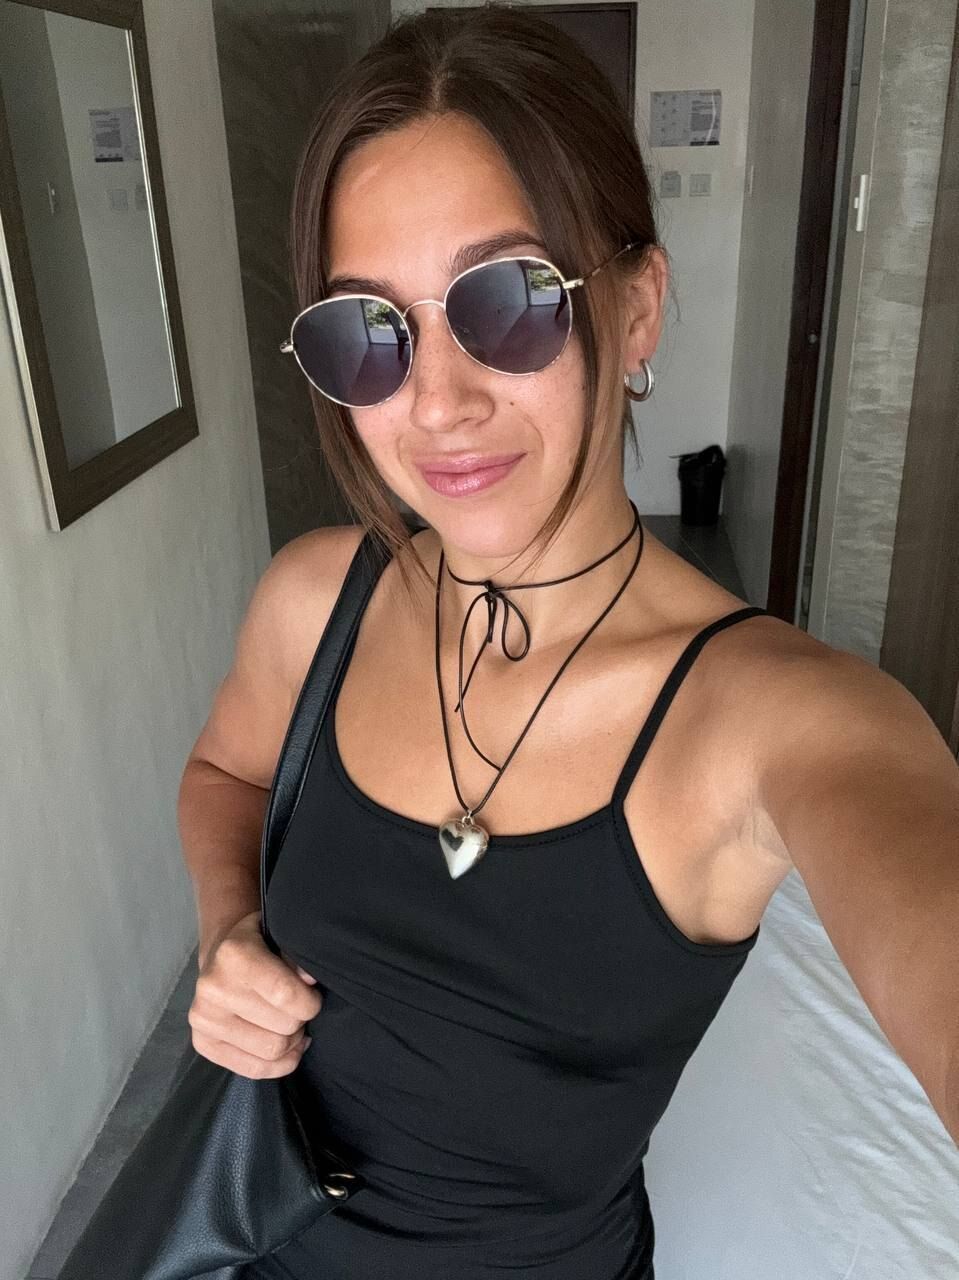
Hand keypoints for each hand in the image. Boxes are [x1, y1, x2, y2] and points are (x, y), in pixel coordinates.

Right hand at [189, 909, 322, 1077]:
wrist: (221, 954)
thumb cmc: (260, 943)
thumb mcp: (281, 936)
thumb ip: (296, 957)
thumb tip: (309, 980)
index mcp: (233, 955)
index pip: (285, 994)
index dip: (310, 1001)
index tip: (312, 995)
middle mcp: (212, 988)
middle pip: (283, 1027)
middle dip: (301, 1020)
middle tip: (299, 1008)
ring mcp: (203, 1019)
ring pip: (271, 1052)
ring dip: (292, 1042)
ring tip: (291, 1023)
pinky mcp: (202, 1043)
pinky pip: (252, 1070)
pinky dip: (279, 1064)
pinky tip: (288, 1048)